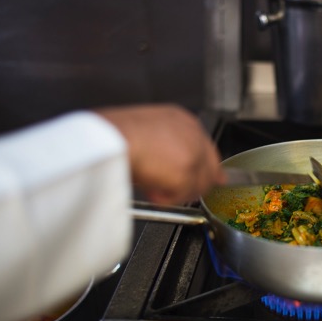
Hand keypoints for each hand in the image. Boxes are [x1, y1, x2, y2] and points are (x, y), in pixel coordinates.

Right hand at [95, 103, 225, 203]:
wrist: (110, 137)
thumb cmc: (117, 133)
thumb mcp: (145, 131)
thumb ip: (165, 145)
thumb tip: (170, 165)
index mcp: (184, 121)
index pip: (206, 149)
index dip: (206, 169)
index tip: (211, 180)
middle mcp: (194, 136)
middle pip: (209, 170)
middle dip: (194, 185)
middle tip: (174, 192)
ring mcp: (193, 155)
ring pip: (196, 187)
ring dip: (175, 193)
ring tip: (152, 186)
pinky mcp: (186, 174)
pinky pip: (179, 197)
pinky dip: (164, 199)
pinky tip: (150, 189)